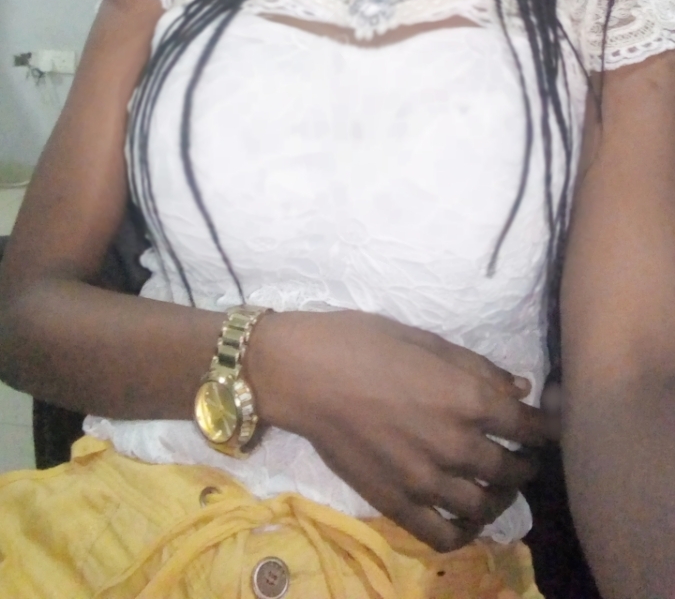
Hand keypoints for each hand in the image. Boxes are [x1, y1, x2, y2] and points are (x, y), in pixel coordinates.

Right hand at [246, 310, 548, 551]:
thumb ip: (477, 368)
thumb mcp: (427, 341)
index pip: (530, 426)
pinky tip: (464, 519)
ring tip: (495, 487)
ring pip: (484, 506)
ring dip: (499, 498)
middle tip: (522, 458)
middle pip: (512, 469)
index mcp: (468, 398)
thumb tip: (519, 388)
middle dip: (525, 463)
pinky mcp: (397, 504)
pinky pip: (444, 535)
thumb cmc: (365, 342)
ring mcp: (427, 480)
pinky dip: (462, 532)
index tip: (550, 429)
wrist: (305, 373)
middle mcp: (456, 444)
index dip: (547, 429)